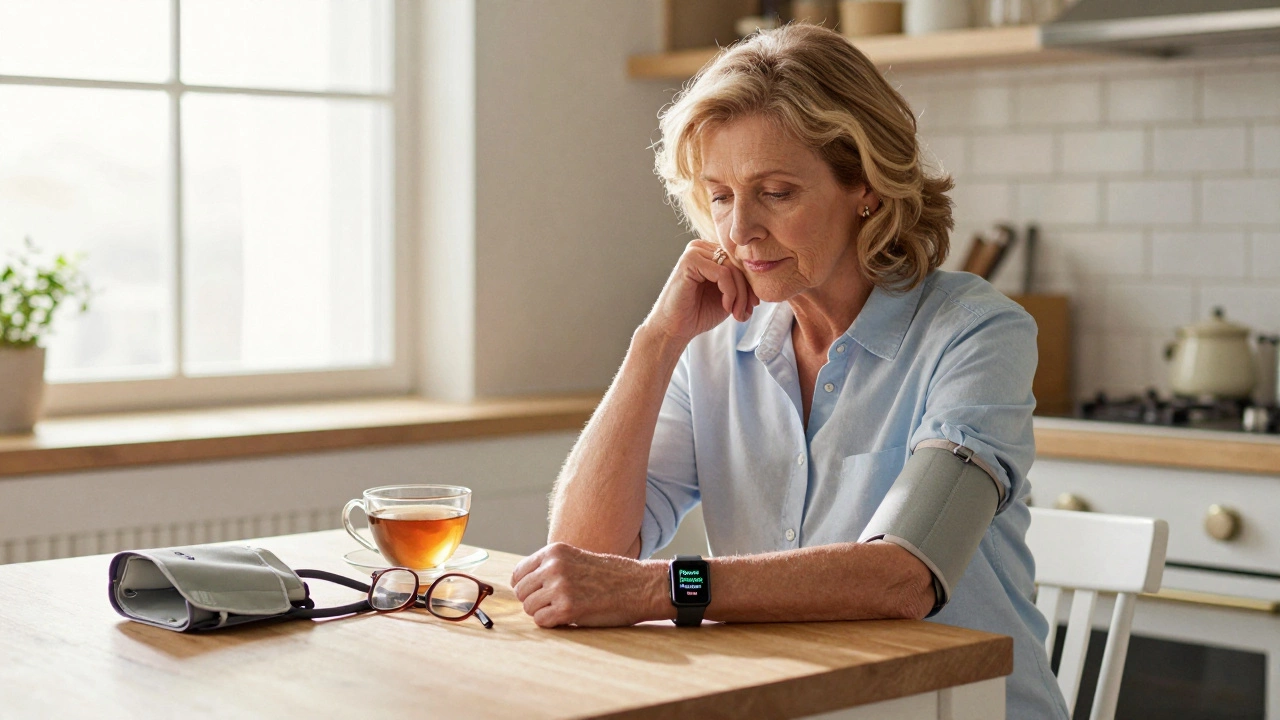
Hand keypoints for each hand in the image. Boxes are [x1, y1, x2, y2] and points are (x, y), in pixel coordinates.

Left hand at [511, 543, 667, 627]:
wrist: (639, 586)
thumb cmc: (610, 576)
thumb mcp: (576, 559)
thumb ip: (552, 567)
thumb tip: (523, 586)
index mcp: (554, 552)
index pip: (518, 574)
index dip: (526, 588)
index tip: (537, 594)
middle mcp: (554, 567)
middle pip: (521, 592)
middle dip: (534, 601)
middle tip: (554, 605)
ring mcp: (560, 587)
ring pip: (529, 608)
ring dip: (543, 613)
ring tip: (563, 610)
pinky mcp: (568, 609)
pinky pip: (542, 621)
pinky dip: (552, 624)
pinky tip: (568, 618)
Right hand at [641, 239, 758, 345]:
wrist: (675, 329)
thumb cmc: (698, 313)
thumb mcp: (728, 295)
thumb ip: (741, 282)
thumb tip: (763, 276)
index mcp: (710, 252)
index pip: (740, 261)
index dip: (750, 284)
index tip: (752, 306)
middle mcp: (701, 247)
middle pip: (738, 263)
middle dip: (746, 291)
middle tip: (744, 313)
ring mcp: (694, 251)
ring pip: (733, 268)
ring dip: (740, 294)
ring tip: (736, 313)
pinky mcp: (689, 261)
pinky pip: (723, 273)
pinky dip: (730, 292)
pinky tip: (726, 306)